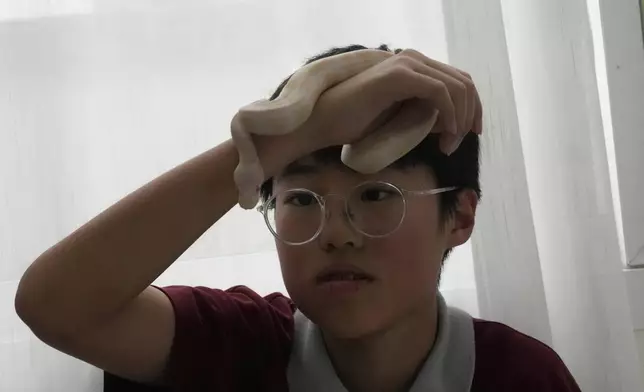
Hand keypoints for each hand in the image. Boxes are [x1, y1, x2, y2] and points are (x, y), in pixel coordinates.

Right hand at [303, 49, 482, 154]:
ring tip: (448, 145)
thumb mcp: (400, 119)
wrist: (324, 121)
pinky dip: (450, 115)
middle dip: (470, 114)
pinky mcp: (400, 75)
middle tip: (459, 143)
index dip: (471, 107)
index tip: (469, 133)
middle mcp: (414, 59)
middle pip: (463, 82)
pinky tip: (444, 134)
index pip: (457, 80)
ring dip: (460, 119)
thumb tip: (449, 124)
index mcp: (414, 67)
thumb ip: (424, 115)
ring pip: (457, 87)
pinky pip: (440, 93)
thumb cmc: (355, 124)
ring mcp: (408, 64)